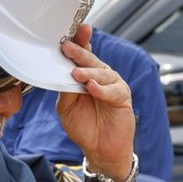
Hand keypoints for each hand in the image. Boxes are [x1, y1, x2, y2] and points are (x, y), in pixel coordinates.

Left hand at [57, 24, 135, 179]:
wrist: (99, 149)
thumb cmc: (83, 126)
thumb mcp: (67, 106)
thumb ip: (65, 88)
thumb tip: (59, 72)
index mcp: (86, 74)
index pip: (82, 55)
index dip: (78, 42)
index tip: (70, 32)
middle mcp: (101, 76)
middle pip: (91, 60)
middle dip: (79, 52)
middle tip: (67, 47)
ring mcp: (113, 85)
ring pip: (102, 74)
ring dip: (88, 73)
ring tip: (76, 73)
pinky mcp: (123, 97)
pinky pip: (112, 91)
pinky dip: (102, 89)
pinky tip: (92, 88)